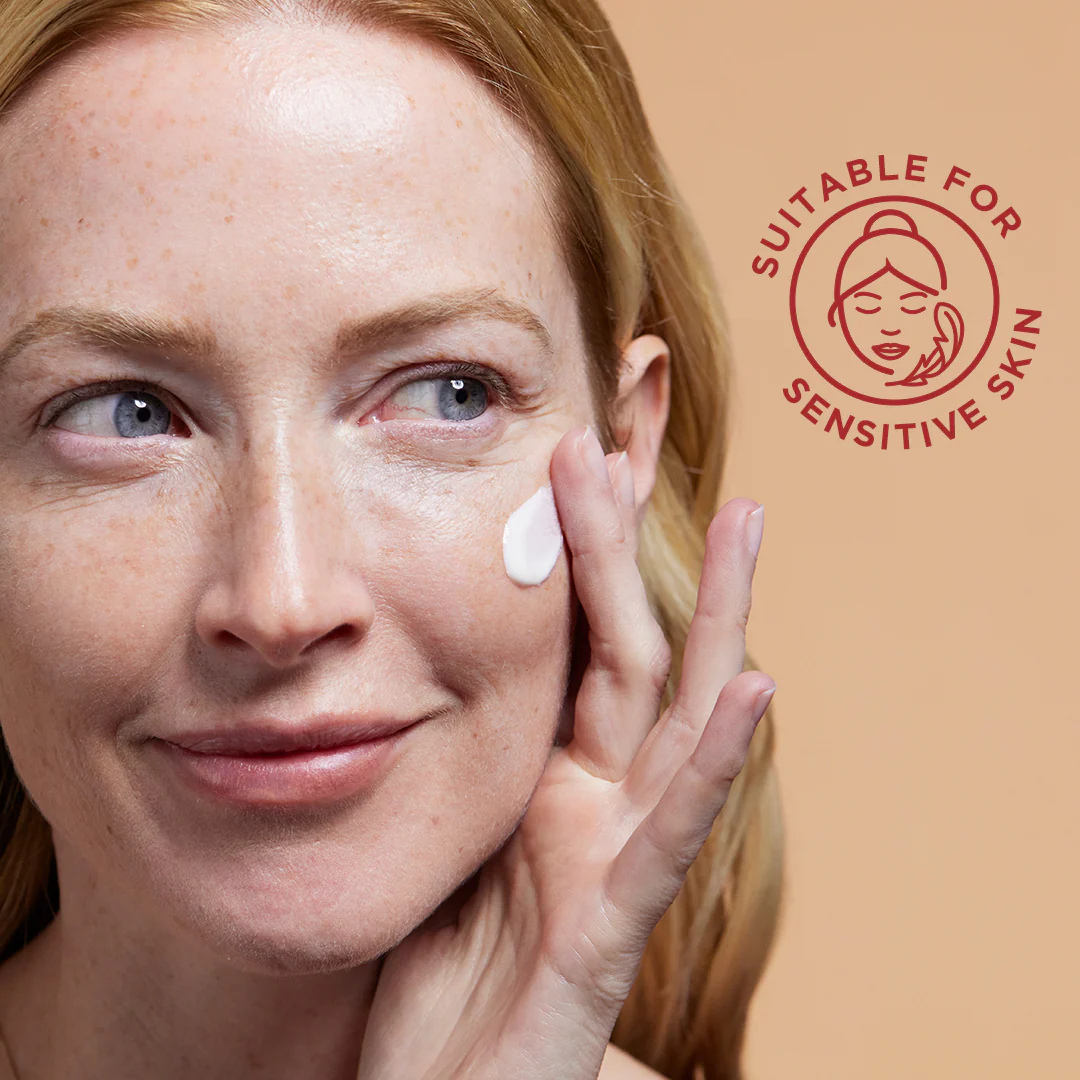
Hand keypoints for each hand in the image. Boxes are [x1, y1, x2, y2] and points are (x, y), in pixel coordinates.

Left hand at [356, 425, 774, 1079]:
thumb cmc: (433, 973)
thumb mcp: (434, 833)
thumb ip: (449, 752)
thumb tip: (409, 660)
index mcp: (542, 774)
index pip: (570, 637)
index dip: (582, 546)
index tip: (581, 448)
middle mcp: (590, 801)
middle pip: (624, 647)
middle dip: (630, 541)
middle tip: (634, 427)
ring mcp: (610, 860)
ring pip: (671, 719)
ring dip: (714, 617)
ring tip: (752, 520)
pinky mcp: (609, 933)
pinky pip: (667, 837)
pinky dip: (715, 763)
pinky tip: (752, 686)